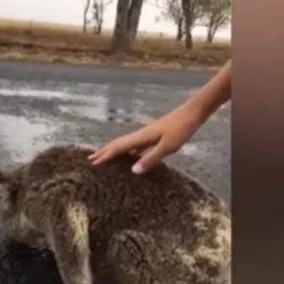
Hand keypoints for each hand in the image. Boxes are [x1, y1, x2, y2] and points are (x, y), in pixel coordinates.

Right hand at [87, 108, 202, 173]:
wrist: (192, 113)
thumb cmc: (181, 129)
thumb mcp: (168, 147)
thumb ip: (150, 159)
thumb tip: (132, 171)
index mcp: (141, 137)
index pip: (119, 147)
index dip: (106, 155)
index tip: (93, 163)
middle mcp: (141, 134)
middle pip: (118, 143)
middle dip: (104, 151)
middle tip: (90, 159)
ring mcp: (147, 134)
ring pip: (125, 143)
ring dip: (113, 150)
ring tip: (104, 156)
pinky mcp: (154, 135)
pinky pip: (135, 145)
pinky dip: (127, 150)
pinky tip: (129, 156)